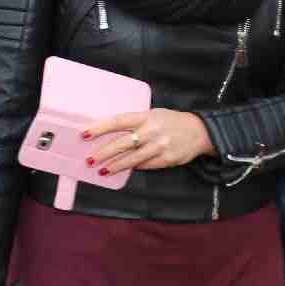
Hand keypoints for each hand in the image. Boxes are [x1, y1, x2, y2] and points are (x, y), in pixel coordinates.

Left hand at [81, 109, 213, 176]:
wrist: (200, 131)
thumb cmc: (171, 121)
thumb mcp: (153, 115)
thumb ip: (135, 123)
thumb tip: (110, 134)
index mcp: (146, 116)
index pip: (118, 121)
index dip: (100, 127)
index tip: (84, 134)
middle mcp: (151, 131)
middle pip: (122, 143)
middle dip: (104, 153)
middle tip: (89, 159)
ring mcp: (159, 146)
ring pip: (132, 159)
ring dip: (115, 166)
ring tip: (102, 170)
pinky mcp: (166, 159)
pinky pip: (145, 165)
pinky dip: (133, 168)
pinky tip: (123, 170)